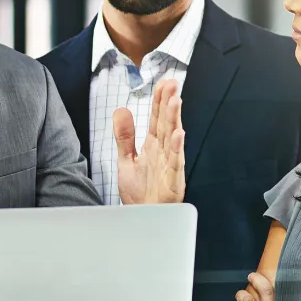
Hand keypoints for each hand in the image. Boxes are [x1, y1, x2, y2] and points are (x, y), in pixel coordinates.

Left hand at [115, 78, 185, 203]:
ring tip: (176, 101)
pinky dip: (177, 149)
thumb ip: (124, 136)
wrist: (141, 217)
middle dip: (169, 104)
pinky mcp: (173, 181)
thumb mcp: (126, 160)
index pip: (157, 119)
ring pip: (173, 139)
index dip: (159, 102)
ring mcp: (169, 166)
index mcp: (153, 146)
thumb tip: (121, 110)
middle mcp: (163, 153)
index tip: (163, 83)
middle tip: (172, 84)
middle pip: (167, 124)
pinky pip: (176, 163)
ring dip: (175, 120)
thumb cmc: (139, 191)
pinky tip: (179, 135)